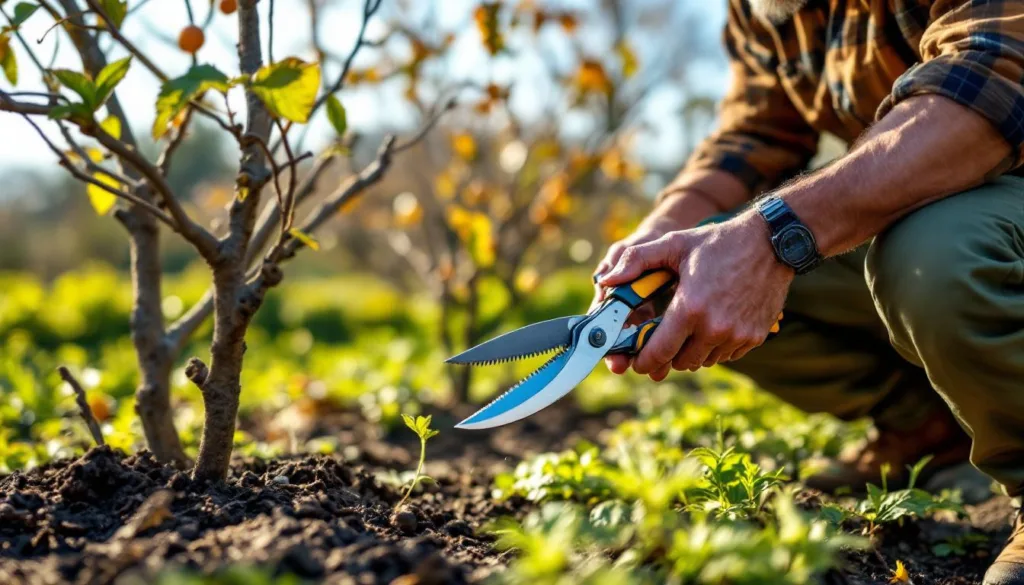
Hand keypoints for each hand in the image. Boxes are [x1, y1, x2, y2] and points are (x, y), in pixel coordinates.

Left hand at [599, 210, 793, 380]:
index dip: (644, 360)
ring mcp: (737, 335)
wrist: (771, 243)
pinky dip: (714, 347)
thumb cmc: (717, 243)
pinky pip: (725, 355)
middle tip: (661, 340)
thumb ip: (635, 260)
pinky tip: (711, 326)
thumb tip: (605, 281)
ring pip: (702, 361)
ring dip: (690, 352)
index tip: (636, 360)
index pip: (659, 352)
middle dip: (666, 355)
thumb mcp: (673, 244)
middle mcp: (714, 328)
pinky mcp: (754, 338)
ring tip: (686, 330)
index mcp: (690, 309)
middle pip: (679, 362)